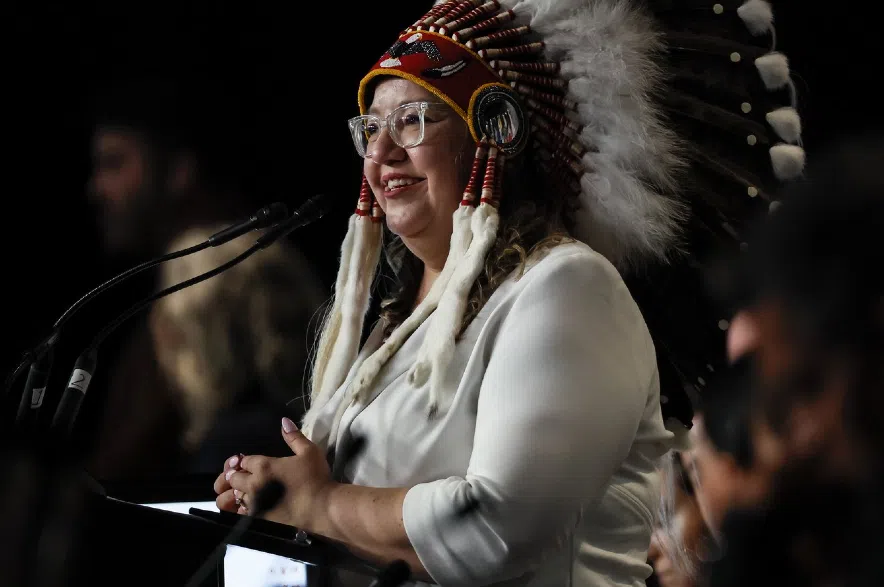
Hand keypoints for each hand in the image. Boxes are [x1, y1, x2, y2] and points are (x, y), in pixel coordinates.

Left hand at [216, 417, 335, 529]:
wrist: (323, 509)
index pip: (244, 461)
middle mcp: (254, 484)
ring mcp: (254, 504)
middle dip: (235, 476)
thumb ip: (294, 437)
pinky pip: (240, 515)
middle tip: (242, 477)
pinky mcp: (258, 520)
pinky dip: (240, 510)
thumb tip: (283, 421)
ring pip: (233, 497)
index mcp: (264, 466)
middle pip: (233, 478)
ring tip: (242, 493)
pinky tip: (247, 509)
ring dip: (235, 493)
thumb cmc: (317, 478)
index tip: (249, 463)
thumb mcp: (309, 451)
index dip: (245, 462)